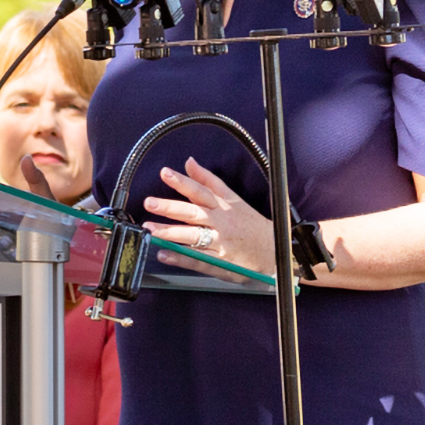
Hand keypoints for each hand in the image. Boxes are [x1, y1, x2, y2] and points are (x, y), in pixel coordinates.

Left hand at [143, 157, 275, 276]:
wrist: (275, 251)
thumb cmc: (250, 224)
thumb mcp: (233, 199)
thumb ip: (209, 181)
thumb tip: (189, 162)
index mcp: (224, 205)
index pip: (201, 190)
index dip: (183, 182)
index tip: (165, 173)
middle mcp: (221, 222)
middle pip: (194, 212)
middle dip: (171, 207)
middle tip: (150, 202)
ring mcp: (220, 243)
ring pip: (193, 236)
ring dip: (170, 233)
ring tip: (150, 229)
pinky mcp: (219, 262)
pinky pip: (197, 259)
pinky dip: (180, 257)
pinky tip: (163, 253)